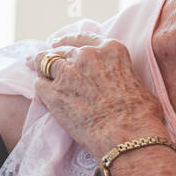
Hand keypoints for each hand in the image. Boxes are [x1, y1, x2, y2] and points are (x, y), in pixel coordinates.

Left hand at [27, 33, 168, 159]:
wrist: (128, 137)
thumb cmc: (142, 116)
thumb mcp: (137, 82)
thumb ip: (120, 72)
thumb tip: (119, 80)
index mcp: (110, 49)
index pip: (82, 38)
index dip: (69, 41)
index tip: (60, 43)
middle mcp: (86, 56)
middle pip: (61, 49)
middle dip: (53, 53)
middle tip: (44, 57)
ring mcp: (67, 73)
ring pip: (44, 61)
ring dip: (39, 65)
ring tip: (33, 67)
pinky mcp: (53, 94)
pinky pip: (39, 85)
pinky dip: (40, 88)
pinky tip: (41, 93)